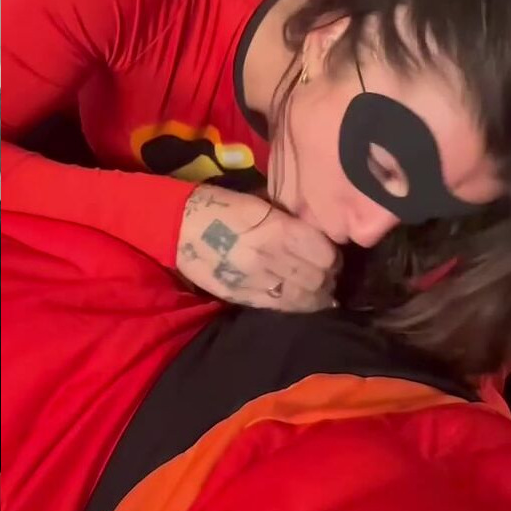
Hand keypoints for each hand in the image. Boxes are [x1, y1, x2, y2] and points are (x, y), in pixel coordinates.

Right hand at [175, 184, 338, 310]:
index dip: (334, 258)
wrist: (177, 226)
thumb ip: (288, 221)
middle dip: (328, 279)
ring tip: (319, 293)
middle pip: (317, 278)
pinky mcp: (242, 296)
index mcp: (277, 229)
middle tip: (329, 276)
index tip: (333, 257)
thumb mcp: (259, 204)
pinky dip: (296, 306)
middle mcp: (271, 257)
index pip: (325, 254)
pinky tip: (302, 303)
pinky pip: (279, 307)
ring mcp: (256, 280)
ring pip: (302, 297)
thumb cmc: (219, 206)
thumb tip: (316, 236)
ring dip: (316, 297)